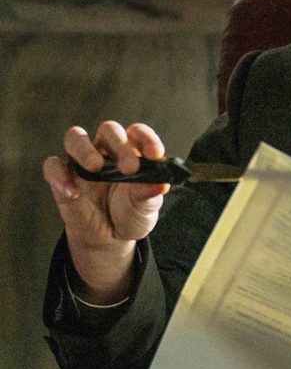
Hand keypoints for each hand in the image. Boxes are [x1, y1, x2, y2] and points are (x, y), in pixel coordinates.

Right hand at [42, 121, 168, 303]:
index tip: (155, 155)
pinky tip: (73, 192)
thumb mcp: (145, 208)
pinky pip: (53, 166)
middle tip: (130, 168)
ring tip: (96, 168)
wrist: (110, 238)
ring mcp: (82, 161)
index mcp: (133, 151)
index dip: (146, 139)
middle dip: (120, 145)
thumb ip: (150, 195)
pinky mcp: (61, 177)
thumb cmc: (131, 214)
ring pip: (75, 137)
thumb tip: (160, 185)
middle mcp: (106, 150)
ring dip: (85, 149)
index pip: (138, 133)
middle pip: (108, 130)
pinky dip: (59, 175)